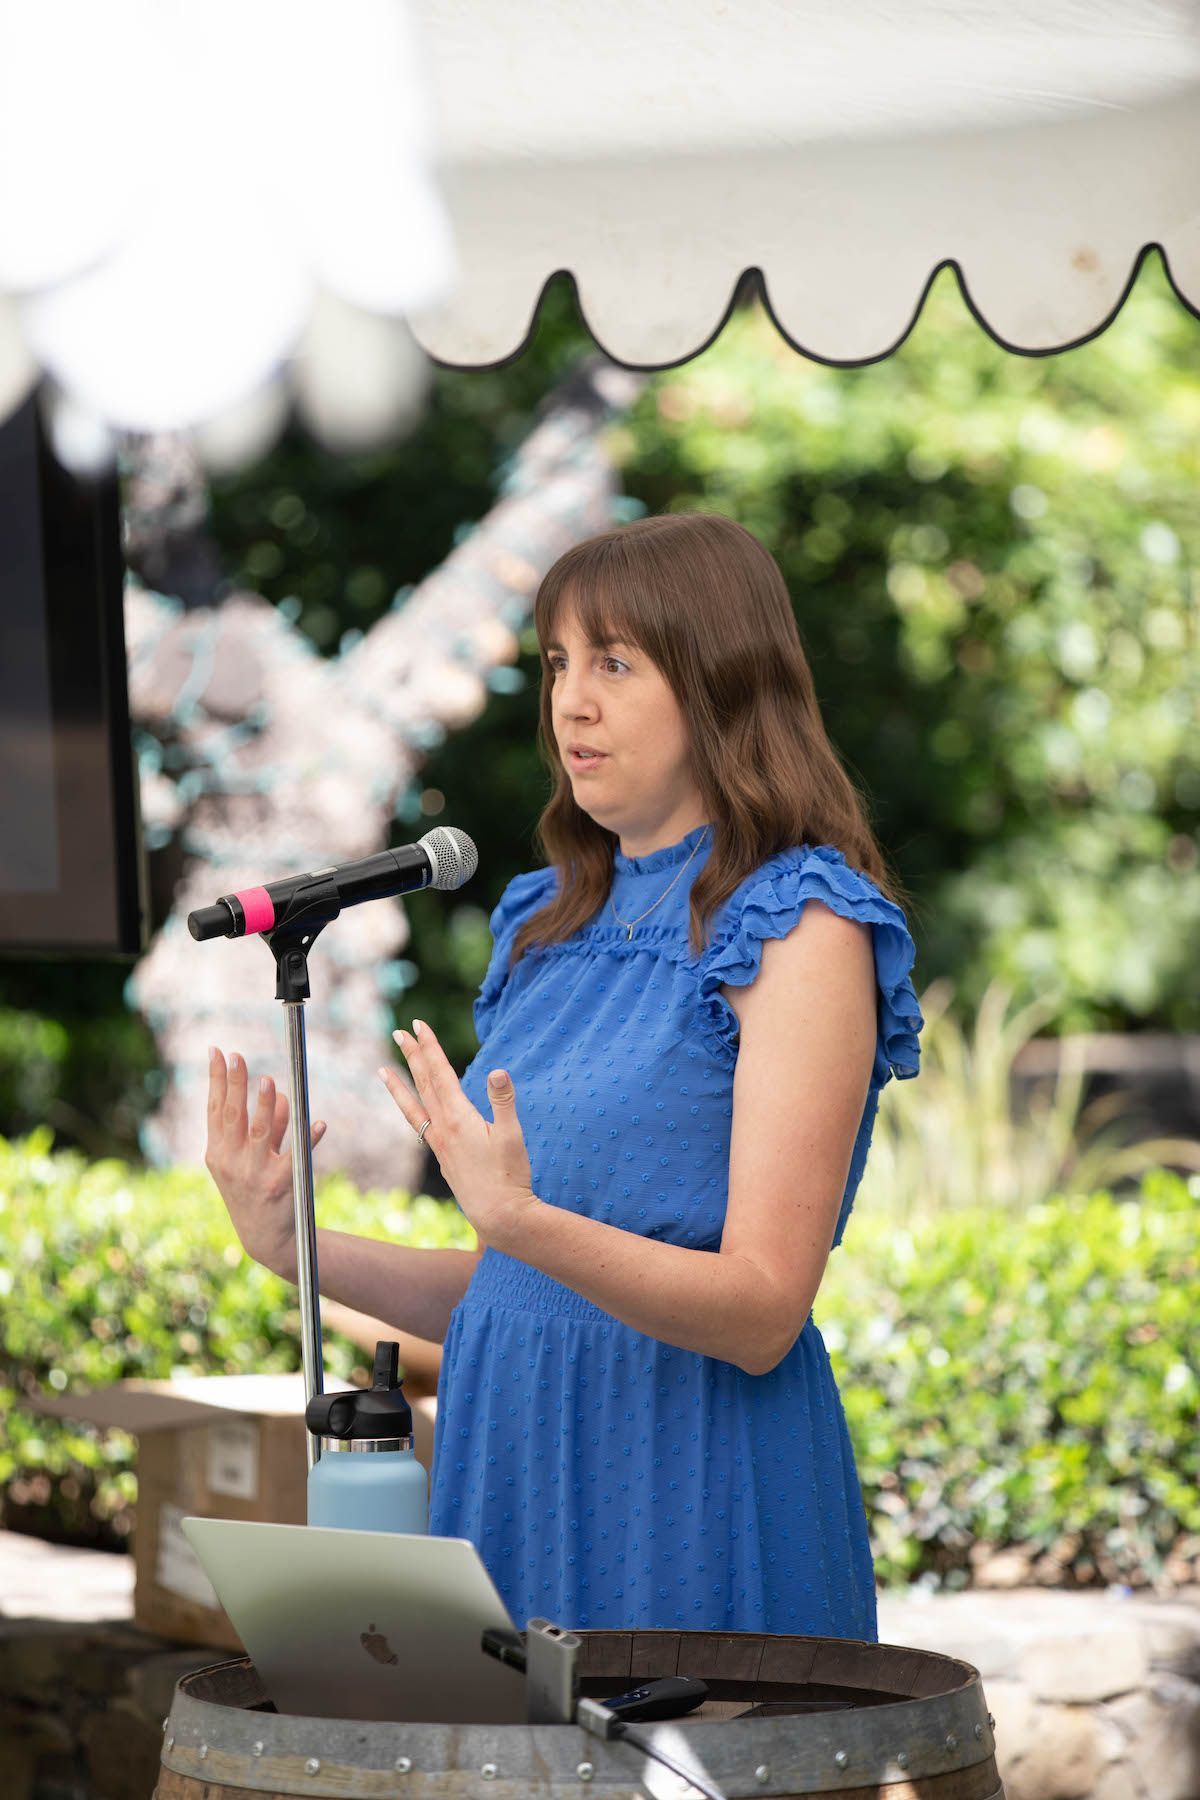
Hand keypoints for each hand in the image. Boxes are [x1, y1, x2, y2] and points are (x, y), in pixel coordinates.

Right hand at [204, 1046, 326, 1277]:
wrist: (264, 1237)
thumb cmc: (254, 1190)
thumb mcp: (249, 1158)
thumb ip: (265, 1126)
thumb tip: (278, 1094)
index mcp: (217, 1152)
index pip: (214, 1109)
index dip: (216, 1080)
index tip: (217, 1051)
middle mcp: (231, 1162)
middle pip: (232, 1116)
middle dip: (235, 1083)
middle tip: (238, 1056)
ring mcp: (254, 1173)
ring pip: (259, 1133)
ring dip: (263, 1106)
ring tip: (268, 1081)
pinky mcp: (280, 1184)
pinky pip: (296, 1156)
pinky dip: (308, 1138)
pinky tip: (319, 1124)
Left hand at [380, 1020, 540, 1254]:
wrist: (499, 1215)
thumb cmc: (509, 1175)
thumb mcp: (512, 1135)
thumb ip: (503, 1100)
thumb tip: (498, 1070)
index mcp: (458, 1117)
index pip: (440, 1073)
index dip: (429, 1047)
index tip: (419, 1026)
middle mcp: (442, 1128)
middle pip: (423, 1084)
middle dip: (412, 1056)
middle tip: (400, 1032)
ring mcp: (440, 1144)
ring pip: (414, 1106)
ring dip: (400, 1086)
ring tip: (382, 1071)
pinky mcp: (443, 1158)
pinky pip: (420, 1125)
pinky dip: (412, 1110)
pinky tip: (413, 1110)